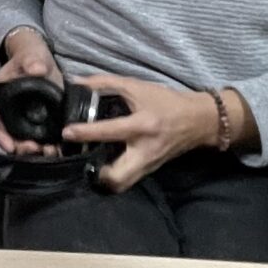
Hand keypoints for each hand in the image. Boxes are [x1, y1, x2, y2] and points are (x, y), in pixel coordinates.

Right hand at [0, 27, 59, 154]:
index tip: (10, 146)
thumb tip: (37, 68)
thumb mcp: (31, 55)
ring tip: (49, 152)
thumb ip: (32, 60)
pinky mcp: (42, 123)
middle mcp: (10, 113)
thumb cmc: (31, 56)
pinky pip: (41, 139)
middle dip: (20, 147)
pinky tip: (58, 149)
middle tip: (34, 150)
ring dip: (35, 151)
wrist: (44, 61)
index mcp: (0, 98)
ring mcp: (25, 120)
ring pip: (25, 141)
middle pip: (9, 136)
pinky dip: (48, 146)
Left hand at [67, 71, 218, 193]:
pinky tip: (104, 163)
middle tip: (81, 161)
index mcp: (143, 126)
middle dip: (96, 174)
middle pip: (118, 178)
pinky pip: (129, 179)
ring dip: (104, 179)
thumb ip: (106, 83)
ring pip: (122, 184)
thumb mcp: (138, 87)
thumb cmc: (167, 102)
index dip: (86, 133)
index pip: (111, 132)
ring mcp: (149, 164)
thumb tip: (78, 83)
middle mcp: (145, 150)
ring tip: (90, 164)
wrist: (199, 120)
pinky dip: (115, 176)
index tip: (68, 133)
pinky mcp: (150, 170)